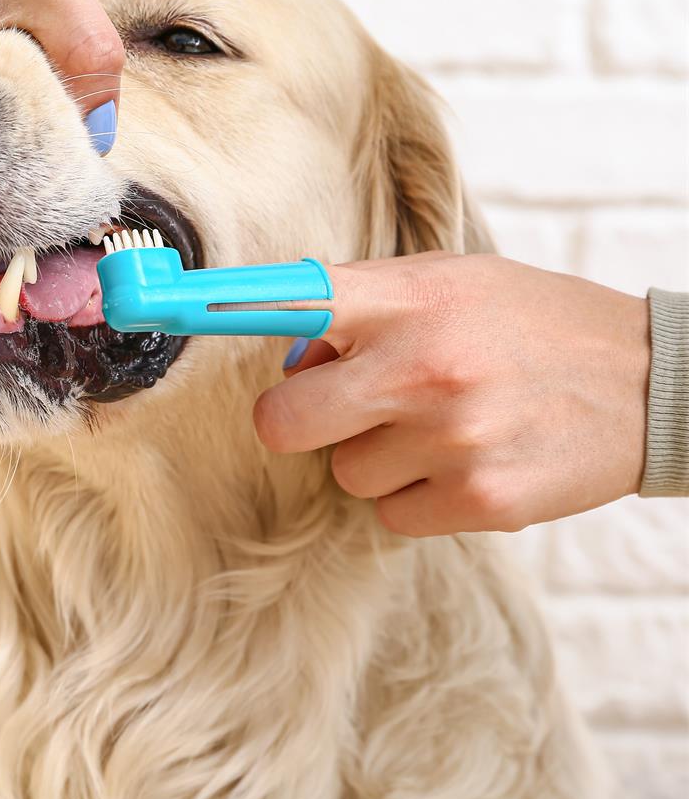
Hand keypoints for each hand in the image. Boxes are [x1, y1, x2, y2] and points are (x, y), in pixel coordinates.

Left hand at [253, 253, 650, 535]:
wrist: (653, 383)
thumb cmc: (531, 326)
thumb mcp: (452, 284)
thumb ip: (362, 306)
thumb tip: (287, 351)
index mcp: (410, 299)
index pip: (290, 300)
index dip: (215, 307)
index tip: (160, 304)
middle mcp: (423, 365)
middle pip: (283, 421)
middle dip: (300, 421)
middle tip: (346, 407)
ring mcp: (451, 437)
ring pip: (343, 473)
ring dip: (377, 457)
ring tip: (443, 426)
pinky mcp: (480, 500)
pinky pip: (390, 514)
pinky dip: (417, 497)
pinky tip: (467, 462)